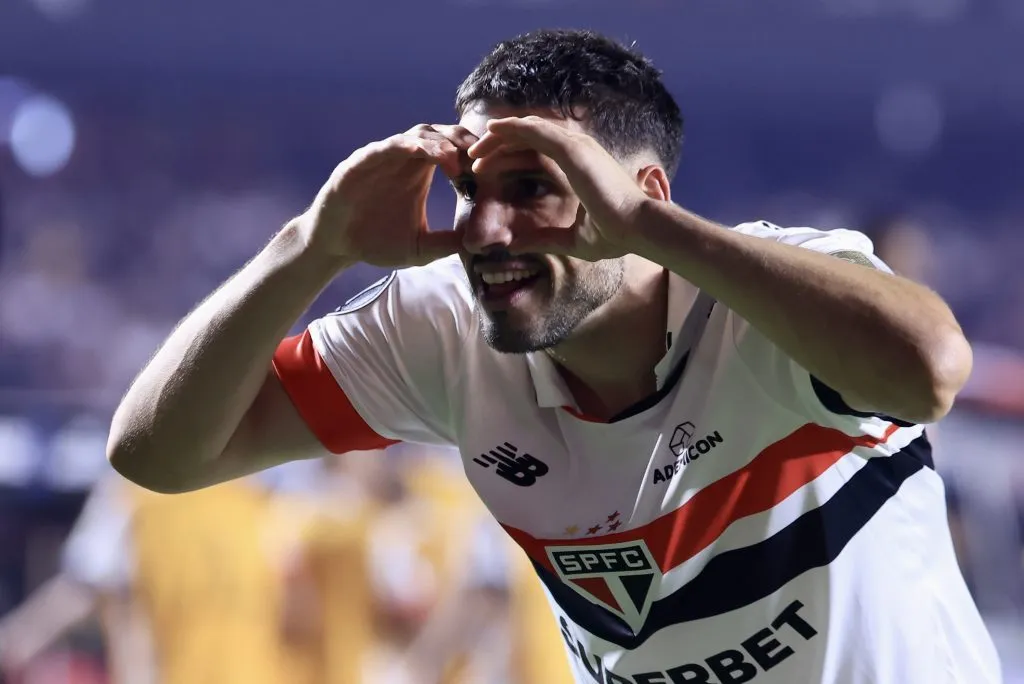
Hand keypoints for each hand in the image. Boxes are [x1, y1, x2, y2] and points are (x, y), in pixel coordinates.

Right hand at [299, 124, 477, 266]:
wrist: (336, 245)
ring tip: (453, 157)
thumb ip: (447, 244)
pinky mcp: (359, 163)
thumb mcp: (421, 248)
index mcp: (420, 173)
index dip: (472, 155)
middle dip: (461, 140)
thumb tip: (480, 245)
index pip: (452, 151)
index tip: (490, 170)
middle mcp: (403, 160)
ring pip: (414, 136)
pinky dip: (402, 146)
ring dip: (435, 143)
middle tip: (480, 155)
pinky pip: (383, 148)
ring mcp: (382, 159)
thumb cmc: (376, 242)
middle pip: (439, 134)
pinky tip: (418, 151)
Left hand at [466, 116, 649, 260]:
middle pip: (530, 135)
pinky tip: (491, 132)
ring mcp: (577, 145)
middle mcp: (579, 148)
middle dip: (499, 143)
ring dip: (500, 135)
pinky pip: (535, 130)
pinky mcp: (573, 149)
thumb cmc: (615, 235)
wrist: (637, 229)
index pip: (537, 148)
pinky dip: (511, 128)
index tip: (485, 168)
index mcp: (580, 165)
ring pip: (528, 128)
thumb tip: (515, 245)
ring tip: (474, 149)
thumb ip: (544, 239)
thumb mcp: (572, 240)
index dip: (510, 153)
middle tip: (473, 157)